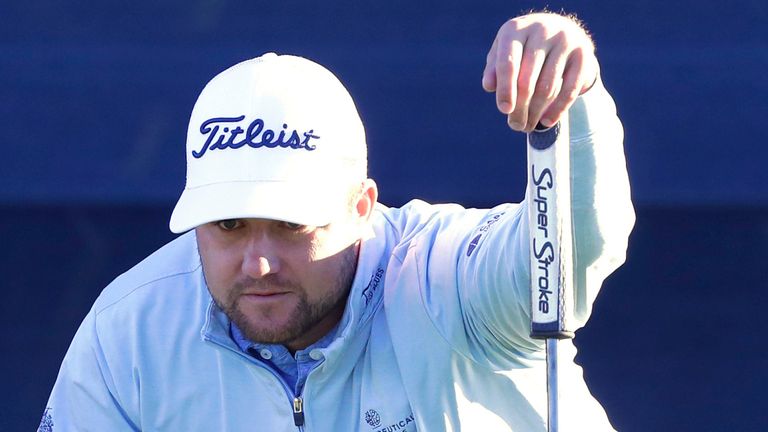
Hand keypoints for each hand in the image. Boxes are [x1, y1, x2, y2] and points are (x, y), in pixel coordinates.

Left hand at [482, 13, 598, 131]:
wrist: (560, 30)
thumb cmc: (523, 47)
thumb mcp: (504, 52)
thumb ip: (494, 68)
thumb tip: (489, 86)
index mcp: (516, 29)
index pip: (508, 63)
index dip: (505, 89)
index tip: (504, 110)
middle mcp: (541, 31)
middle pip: (527, 80)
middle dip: (520, 108)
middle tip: (516, 126)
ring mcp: (565, 41)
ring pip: (548, 87)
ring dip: (536, 112)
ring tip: (528, 126)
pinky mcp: (583, 54)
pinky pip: (570, 89)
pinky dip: (558, 109)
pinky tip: (547, 122)